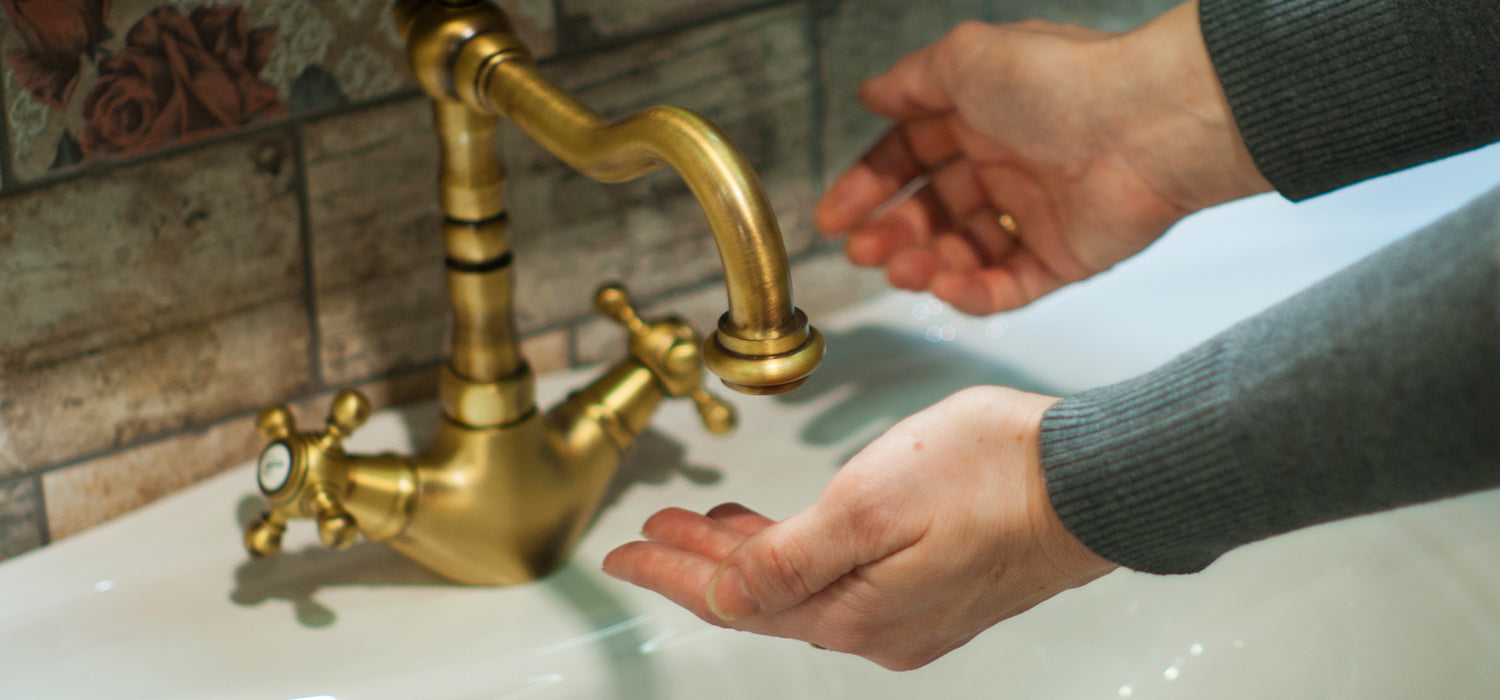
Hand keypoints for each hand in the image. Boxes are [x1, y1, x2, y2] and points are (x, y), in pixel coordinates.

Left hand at [602, 386, 1116, 669]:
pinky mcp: (937, 592)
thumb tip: (724, 593)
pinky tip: (791, 532)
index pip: (733, 598)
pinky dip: (798, 554)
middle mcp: (878, 627)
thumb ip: (789, 555)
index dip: (670, 572)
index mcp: (854, 609)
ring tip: (705, 524)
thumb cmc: (995, 475)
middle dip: (700, 561)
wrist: (1093, 479)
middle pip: (761, 597)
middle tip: (653, 532)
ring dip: (748, 555)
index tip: (622, 553)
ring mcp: (910, 615)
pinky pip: (841, 581)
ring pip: (800, 588)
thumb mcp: (871, 502)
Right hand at [815, 2, 1271, 314]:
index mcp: (980, 116)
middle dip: (890, 234)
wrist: (1146, 126)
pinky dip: (972, 293)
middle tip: (861, 251)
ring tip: (903, 270)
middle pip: (930, 211)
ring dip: (923, 266)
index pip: (909, 157)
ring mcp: (1033, 214)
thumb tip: (871, 91)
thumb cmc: (1063, 82)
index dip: (869, 186)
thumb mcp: (966, 59)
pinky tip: (946, 286)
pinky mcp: (1063, 258)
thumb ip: (911, 79)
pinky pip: (1007, 287)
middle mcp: (1005, 164)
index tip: (835, 215)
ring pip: (962, 253)